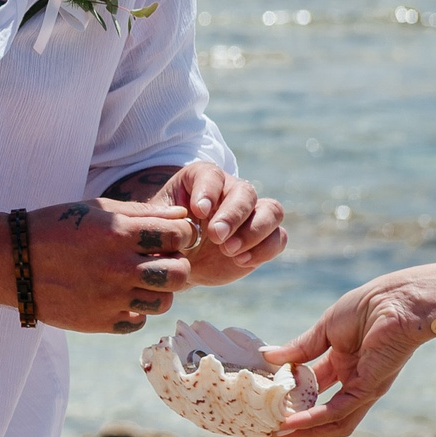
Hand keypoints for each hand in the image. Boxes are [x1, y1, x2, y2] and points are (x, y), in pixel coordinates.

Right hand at [24, 198, 197, 333]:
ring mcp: (109, 298)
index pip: (178, 235)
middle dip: (177, 265)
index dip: (182, 235)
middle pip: (179, 274)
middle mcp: (117, 267)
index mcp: (117, 233)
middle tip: (161, 261)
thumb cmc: (55, 228)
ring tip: (139, 281)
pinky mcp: (99, 322)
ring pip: (164, 302)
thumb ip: (141, 213)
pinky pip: (138, 321)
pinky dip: (134, 310)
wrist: (11, 261)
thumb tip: (182, 218)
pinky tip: (118, 296)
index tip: (172, 236)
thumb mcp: (95, 209)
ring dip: (158, 290)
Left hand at [147, 161, 286, 283]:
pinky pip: (279, 237)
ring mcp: (252, 214)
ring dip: (254, 231)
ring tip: (229, 251)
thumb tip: (182, 221)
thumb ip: (164, 220)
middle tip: (216, 236)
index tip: (199, 211)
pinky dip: (264, 249)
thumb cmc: (165, 235)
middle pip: (245, 192)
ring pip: (272, 210)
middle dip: (233, 215)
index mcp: (202, 179)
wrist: (180, 260)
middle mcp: (231, 191)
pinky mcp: (265, 238)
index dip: (208, 191)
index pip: (211, 175)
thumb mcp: (156, 223)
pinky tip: (240, 261)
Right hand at [257, 266, 435, 436]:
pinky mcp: (369, 390)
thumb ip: (300, 348)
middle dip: (294, 430)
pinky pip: (338, 411)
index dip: (289, 403)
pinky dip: (313, 420)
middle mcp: (353, 382)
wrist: (397, 301)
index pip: (311, 392)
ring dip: (302, 433)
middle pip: (320, 416)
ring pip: (331, 423)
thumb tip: (268, 357)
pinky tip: (290, 423)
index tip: (264, 409)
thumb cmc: (367, 308)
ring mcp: (362, 389)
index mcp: (342, 365)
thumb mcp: (324, 329)